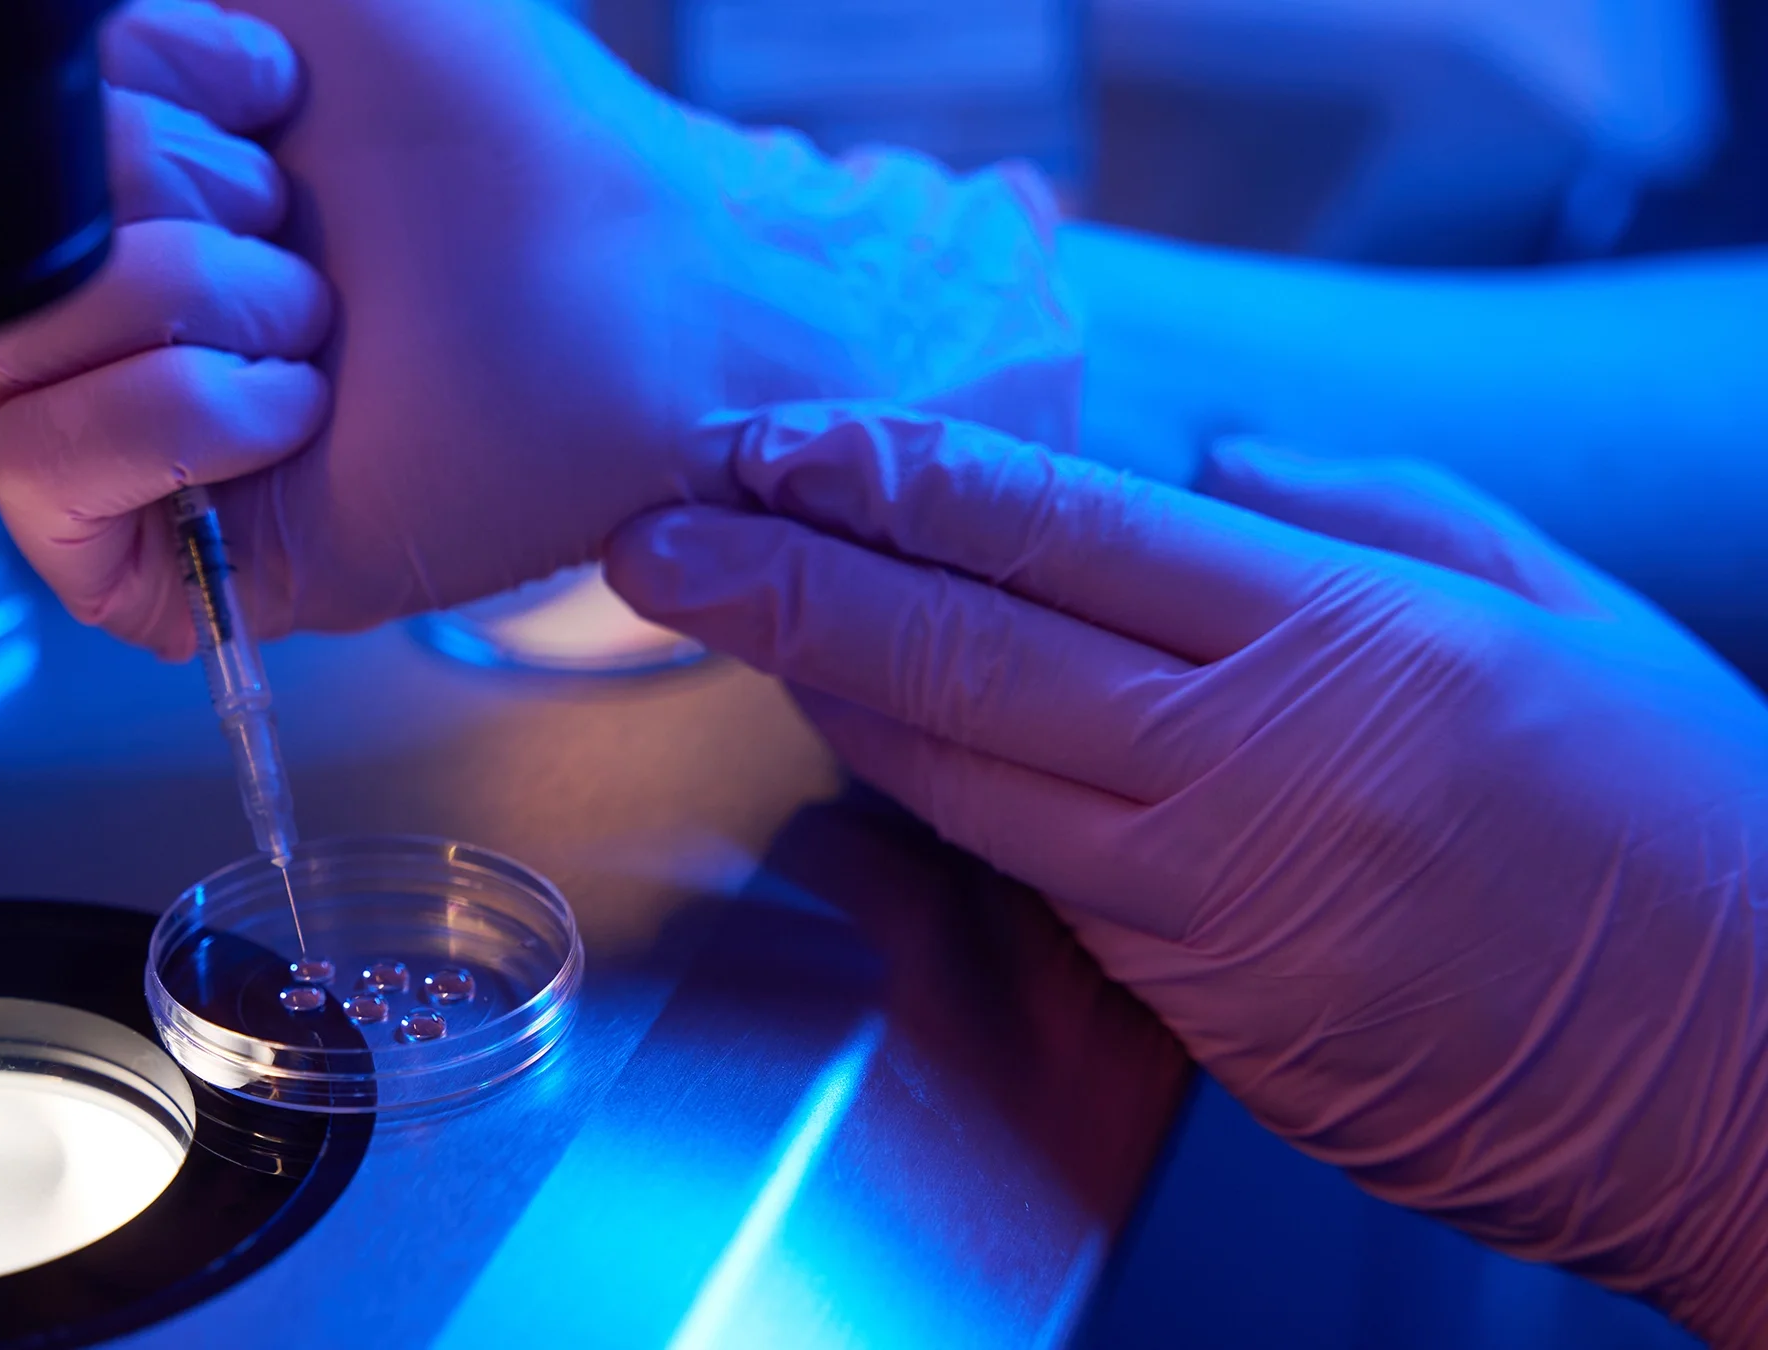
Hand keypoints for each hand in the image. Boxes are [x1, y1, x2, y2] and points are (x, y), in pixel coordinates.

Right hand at [0, 0, 1077, 656]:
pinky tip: (289, 404)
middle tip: (304, 238)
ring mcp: (134, 439)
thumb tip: (47, 27)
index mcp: (122, 186)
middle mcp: (113, 312)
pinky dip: (169, 416)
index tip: (269, 93)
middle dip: (171, 205)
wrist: (637, 288)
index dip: (131, 92)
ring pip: (1, 352)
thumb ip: (147, 14)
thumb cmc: (506, 148)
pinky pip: (42, 479)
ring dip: (191, 306)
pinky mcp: (168, 558)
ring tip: (319, 326)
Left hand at [604, 404, 1767, 1342]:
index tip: (787, 444)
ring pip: (963, 771)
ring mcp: (1210, 894)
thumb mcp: (1563, 612)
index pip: (1063, 531)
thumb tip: (1218, 468)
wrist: (1757, 1073)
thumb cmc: (1686, 836)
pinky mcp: (1195, 1000)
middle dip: (786, 578)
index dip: (898, 482)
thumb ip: (1373, 513)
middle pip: (964, 647)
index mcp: (1352, 636)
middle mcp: (1257, 759)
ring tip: (722, 611)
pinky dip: (926, 799)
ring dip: (825, 686)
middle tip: (661, 532)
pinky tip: (863, 743)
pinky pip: (1026, 875)